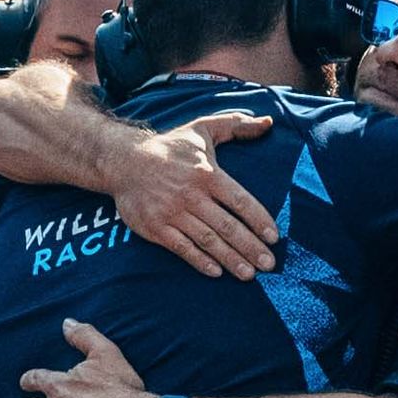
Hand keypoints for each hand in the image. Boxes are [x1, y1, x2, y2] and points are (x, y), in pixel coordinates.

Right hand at [99, 104, 281, 277]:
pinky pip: (181, 248)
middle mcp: (191, 195)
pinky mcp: (155, 227)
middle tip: (269, 264)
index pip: (239, 200)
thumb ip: (236, 124)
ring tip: (249, 274)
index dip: (258, 220)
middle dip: (250, 247)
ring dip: (230, 259)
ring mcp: (172, 213)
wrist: (123, 161)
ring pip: (207, 240)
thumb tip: (269, 122)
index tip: (274, 237)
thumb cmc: (170, 147)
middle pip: (227, 226)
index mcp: (206, 173)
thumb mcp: (202, 128)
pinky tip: (216, 272)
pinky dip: (199, 261)